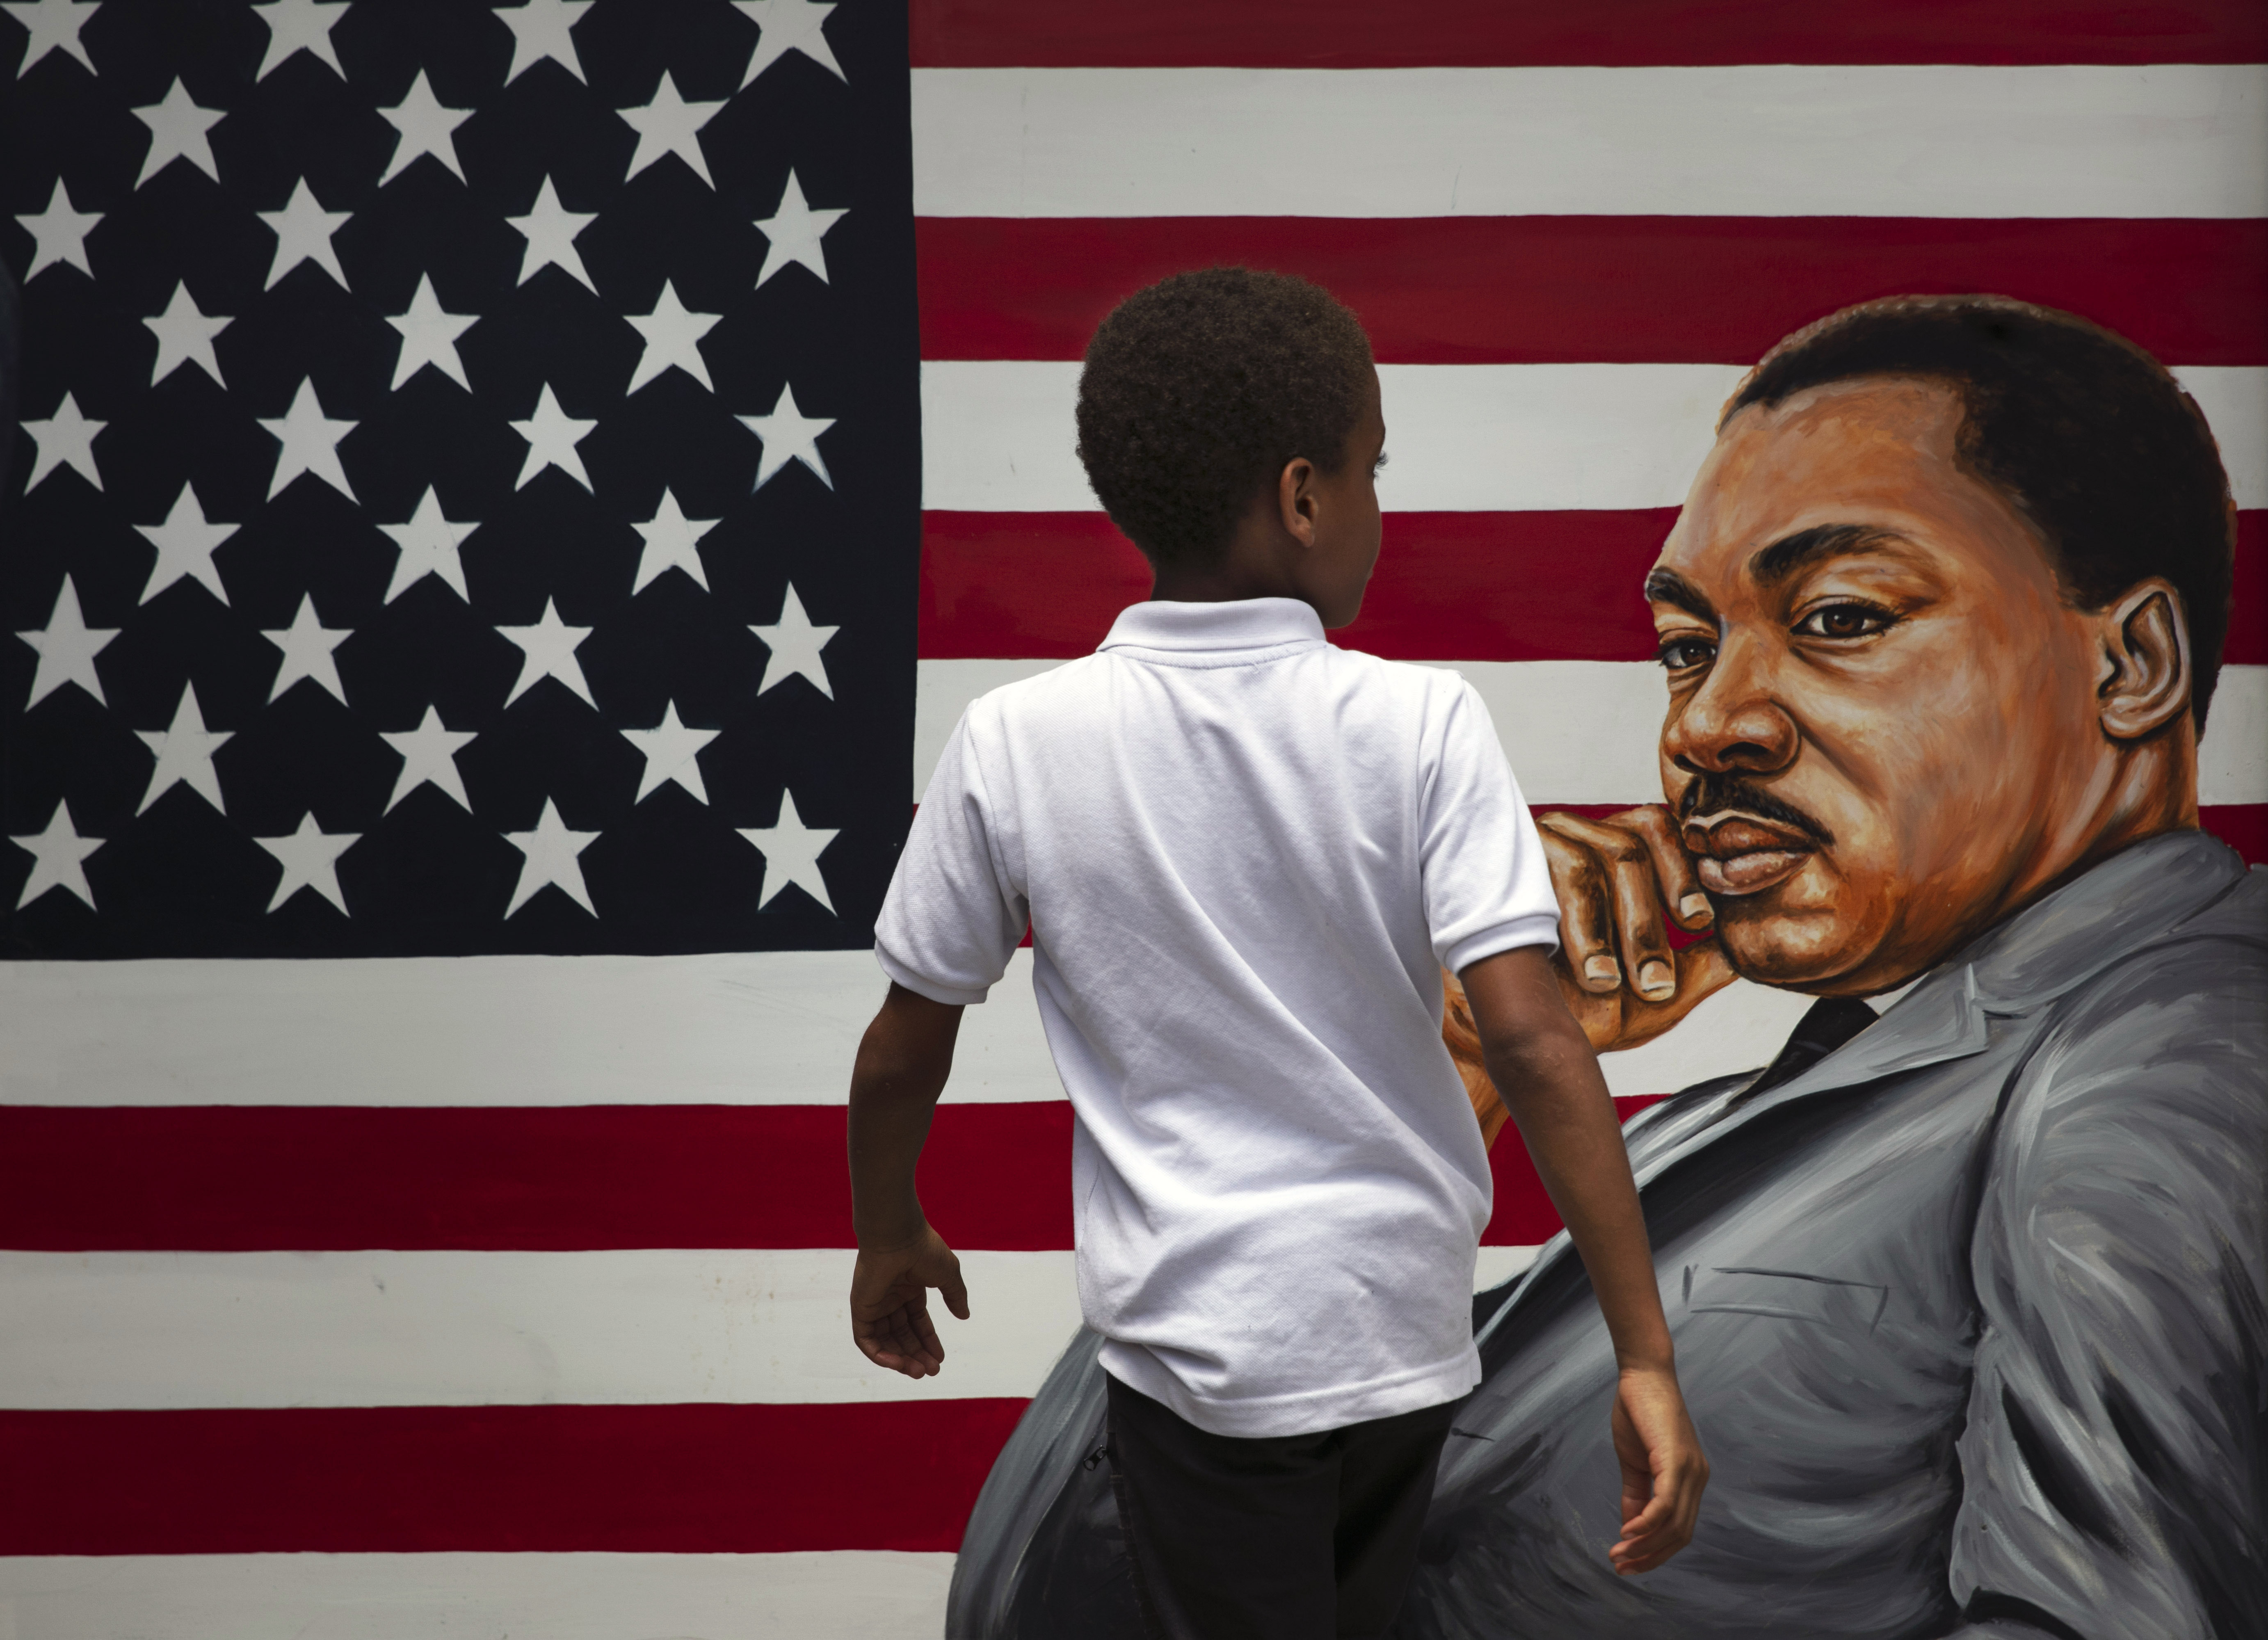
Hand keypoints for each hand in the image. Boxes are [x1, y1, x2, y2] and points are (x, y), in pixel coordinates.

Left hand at [849, 1222, 969, 1378]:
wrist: (898, 1237)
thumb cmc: (923, 1250)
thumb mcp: (948, 1275)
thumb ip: (955, 1296)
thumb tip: (964, 1315)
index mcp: (909, 1288)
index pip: (917, 1322)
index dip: (929, 1341)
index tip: (940, 1359)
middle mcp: (890, 1298)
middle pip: (902, 1335)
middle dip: (916, 1355)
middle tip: (931, 1372)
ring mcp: (874, 1304)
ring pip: (884, 1342)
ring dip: (900, 1360)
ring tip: (918, 1372)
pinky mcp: (861, 1309)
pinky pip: (866, 1340)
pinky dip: (879, 1355)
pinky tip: (898, 1364)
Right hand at [1538, 806, 1737, 1052]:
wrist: (1520, 1039)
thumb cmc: (1586, 1009)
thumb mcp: (1659, 994)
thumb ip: (1703, 966)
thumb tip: (1746, 946)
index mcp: (1616, 851)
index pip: (1658, 831)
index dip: (1683, 872)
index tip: (1699, 921)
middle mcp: (1577, 834)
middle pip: (1628, 848)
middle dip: (1646, 923)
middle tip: (1653, 981)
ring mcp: (1537, 842)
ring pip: (1588, 865)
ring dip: (1607, 931)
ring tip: (1611, 985)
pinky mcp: (1506, 861)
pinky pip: (1546, 878)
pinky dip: (1573, 929)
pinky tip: (1583, 971)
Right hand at [1609, 1363, 1708, 1573]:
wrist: (1642, 1375)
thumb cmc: (1638, 1413)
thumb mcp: (1634, 1463)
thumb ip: (1635, 1496)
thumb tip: (1632, 1530)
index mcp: (1690, 1480)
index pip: (1679, 1529)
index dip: (1655, 1552)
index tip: (1627, 1562)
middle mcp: (1697, 1479)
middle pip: (1679, 1535)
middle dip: (1650, 1557)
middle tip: (1620, 1566)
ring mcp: (1690, 1470)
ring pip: (1673, 1525)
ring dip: (1644, 1545)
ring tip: (1618, 1554)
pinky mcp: (1676, 1460)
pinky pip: (1665, 1504)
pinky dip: (1646, 1523)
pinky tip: (1627, 1532)